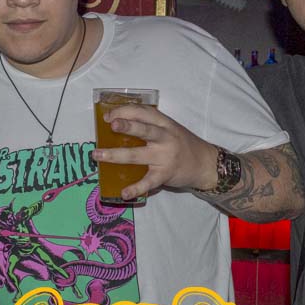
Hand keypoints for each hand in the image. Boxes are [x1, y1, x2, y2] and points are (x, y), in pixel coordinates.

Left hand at [90, 104, 218, 200]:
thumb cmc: (183, 144)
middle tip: (111, 124)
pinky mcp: (165, 175)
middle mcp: (165, 138)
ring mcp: (165, 157)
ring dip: (116, 155)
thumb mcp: (170, 129)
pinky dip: (135, 189)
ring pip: (138, 155)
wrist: (206, 164)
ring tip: (98, 155)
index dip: (125, 111)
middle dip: (127, 126)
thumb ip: (150, 126)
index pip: (143, 112)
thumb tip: (116, 125)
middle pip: (144, 130)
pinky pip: (148, 183)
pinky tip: (123, 193)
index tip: (108, 116)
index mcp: (164, 123)